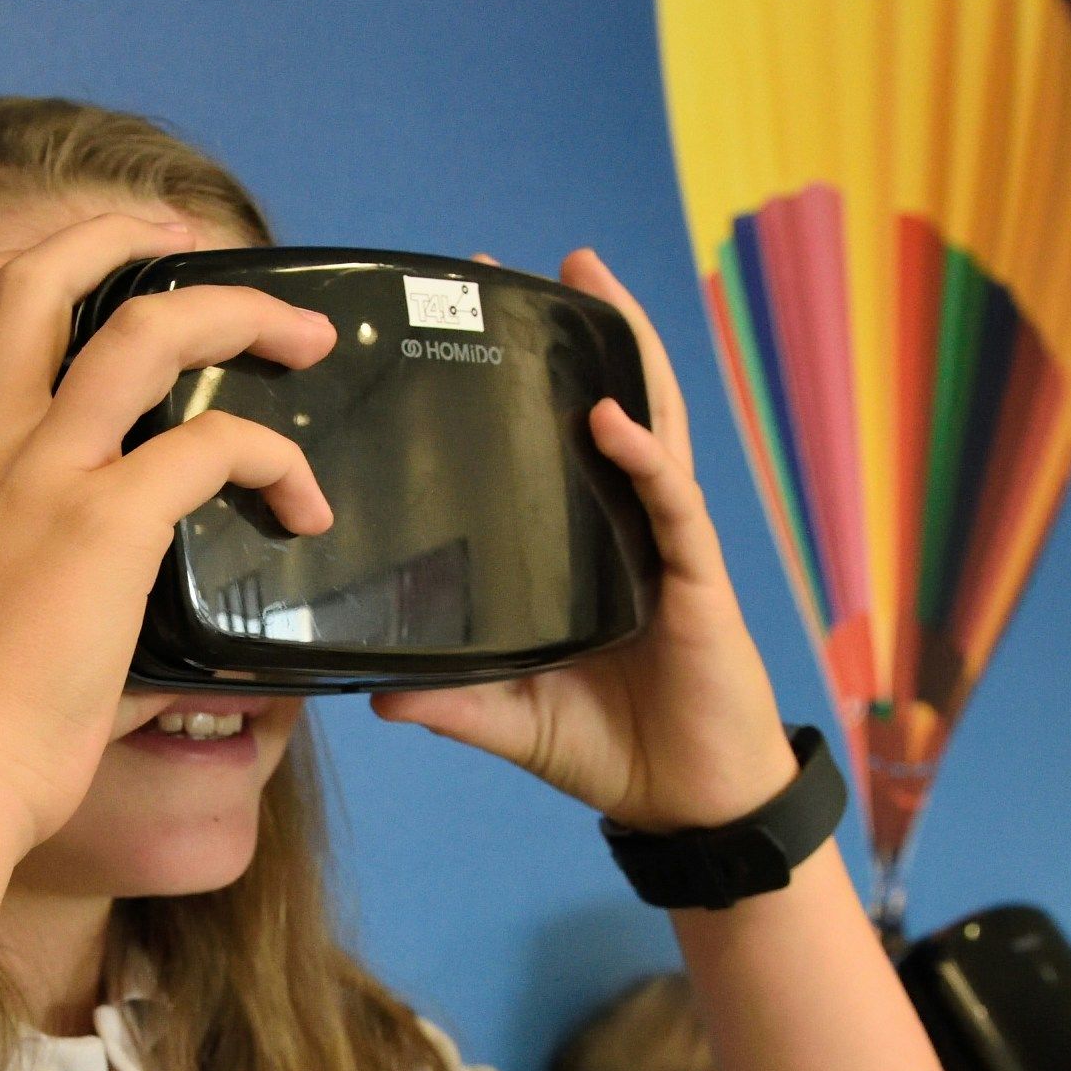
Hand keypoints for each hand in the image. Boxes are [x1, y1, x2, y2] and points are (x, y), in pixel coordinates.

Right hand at [0, 212, 337, 852]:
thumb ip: (24, 565)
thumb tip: (105, 607)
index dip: (30, 263)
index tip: (102, 263)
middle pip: (43, 278)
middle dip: (130, 238)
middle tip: (205, 247)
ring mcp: (43, 476)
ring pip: (147, 331)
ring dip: (241, 313)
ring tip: (302, 337)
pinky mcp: (103, 524)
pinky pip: (212, 446)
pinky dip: (274, 460)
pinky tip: (303, 505)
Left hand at [368, 249, 796, 829]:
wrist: (690, 804)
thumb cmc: (615, 750)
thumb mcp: (511, 721)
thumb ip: (451, 702)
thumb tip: (373, 691)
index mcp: (584, 552)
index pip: (551, 448)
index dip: (520, 387)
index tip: (462, 329)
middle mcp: (627, 530)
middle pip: (604, 406)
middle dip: (574, 333)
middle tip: (523, 266)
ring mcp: (666, 546)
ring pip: (651, 425)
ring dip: (624, 349)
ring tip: (591, 280)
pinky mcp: (697, 579)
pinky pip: (670, 503)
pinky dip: (642, 454)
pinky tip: (611, 416)